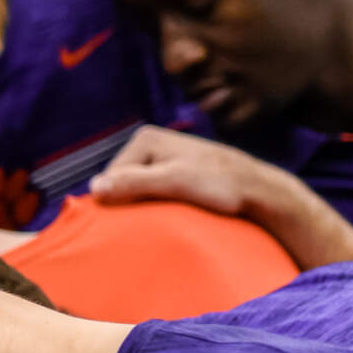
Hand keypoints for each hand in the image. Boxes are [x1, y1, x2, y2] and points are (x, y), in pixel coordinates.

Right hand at [90, 125, 275, 217]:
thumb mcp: (174, 183)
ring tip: (168, 212)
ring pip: (136, 187)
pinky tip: (173, 209)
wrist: (258, 188)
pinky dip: (156, 202)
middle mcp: (150, 141)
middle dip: (133, 201)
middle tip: (159, 214)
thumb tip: (94, 188)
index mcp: (144, 138)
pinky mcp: (174, 167)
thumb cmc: (219, 185)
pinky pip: (151, 188)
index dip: (121, 201)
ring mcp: (163, 154)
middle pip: (122, 181)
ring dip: (145, 204)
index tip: (147, 214)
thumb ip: (134, 183)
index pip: (110, 178)